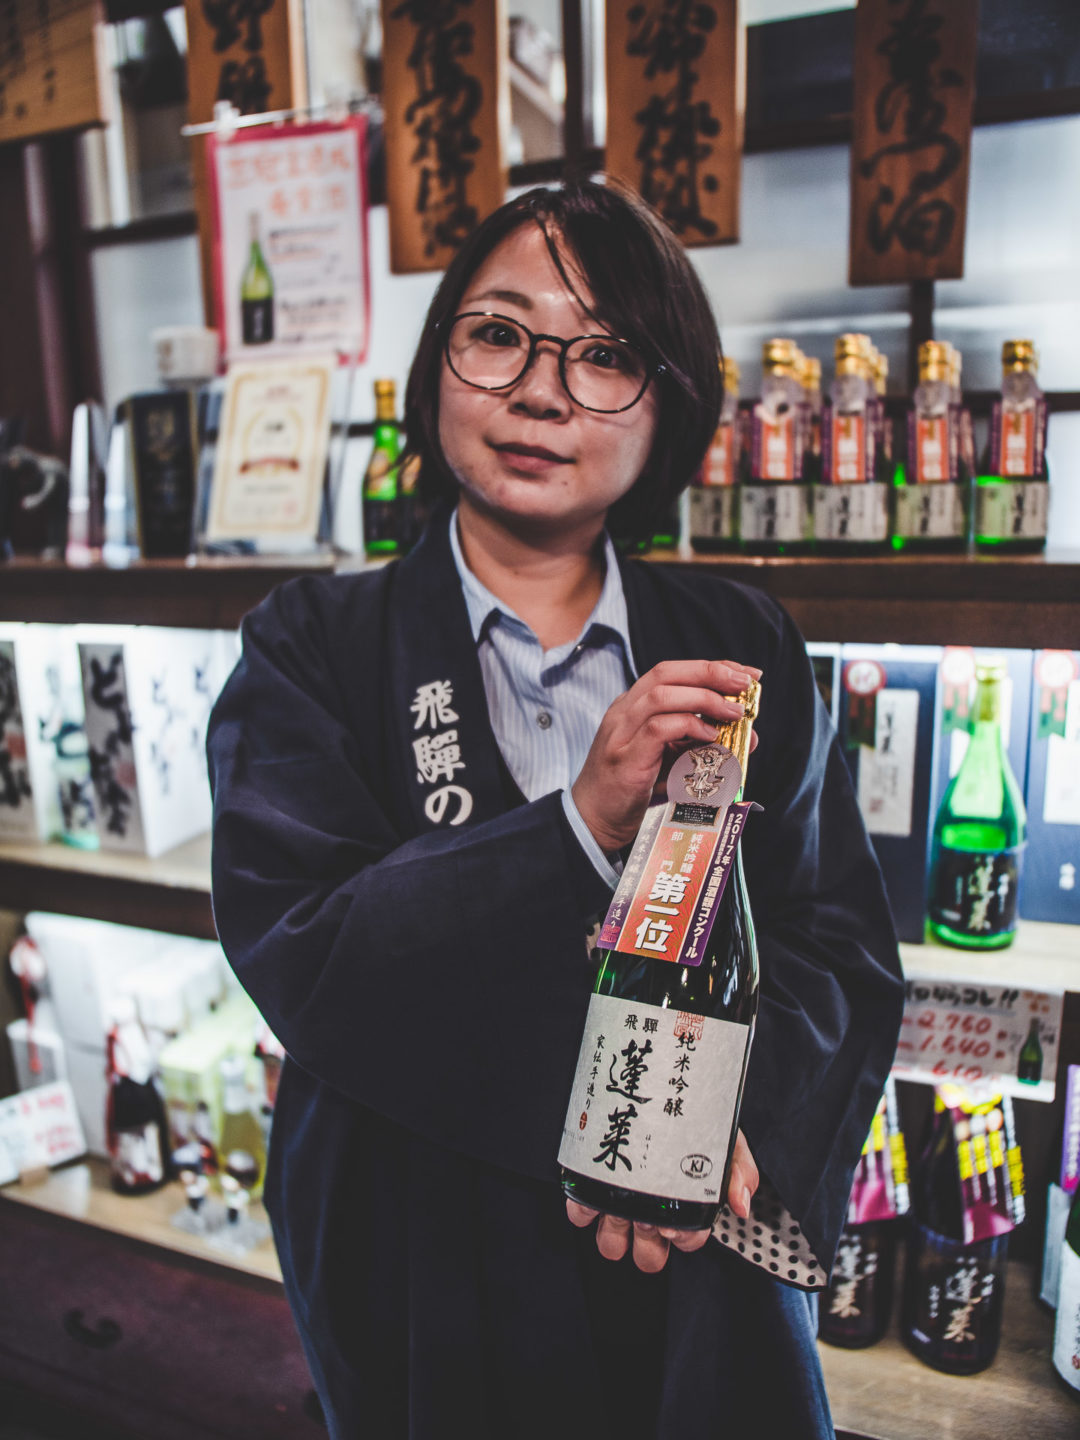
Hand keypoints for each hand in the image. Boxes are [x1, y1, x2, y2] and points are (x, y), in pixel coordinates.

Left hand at [565, 1129, 759, 1273]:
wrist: (655, 1084)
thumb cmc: (693, 1120)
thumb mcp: (722, 1138)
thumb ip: (739, 1169)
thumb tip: (741, 1204)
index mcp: (683, 1205)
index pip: (689, 1240)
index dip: (682, 1238)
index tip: (671, 1225)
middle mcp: (652, 1211)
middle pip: (650, 1252)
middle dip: (648, 1242)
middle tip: (646, 1216)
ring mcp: (620, 1204)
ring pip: (613, 1242)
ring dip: (613, 1234)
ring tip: (619, 1206)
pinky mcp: (590, 1190)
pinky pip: (580, 1213)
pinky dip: (582, 1208)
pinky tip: (592, 1191)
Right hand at [571, 660, 761, 854]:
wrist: (593, 821)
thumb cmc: (632, 791)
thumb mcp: (672, 760)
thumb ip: (703, 744)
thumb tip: (748, 735)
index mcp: (634, 706)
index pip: (673, 671)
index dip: (711, 667)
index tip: (745, 673)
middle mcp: (624, 712)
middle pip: (666, 672)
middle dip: (711, 672)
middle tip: (744, 683)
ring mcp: (621, 733)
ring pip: (662, 695)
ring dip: (705, 698)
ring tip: (733, 712)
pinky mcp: (625, 758)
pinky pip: (658, 729)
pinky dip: (689, 727)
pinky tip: (710, 736)